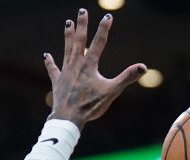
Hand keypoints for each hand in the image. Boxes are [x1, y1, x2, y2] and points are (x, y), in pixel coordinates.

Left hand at [43, 9, 145, 129]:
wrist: (68, 118)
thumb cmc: (90, 105)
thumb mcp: (112, 91)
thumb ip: (127, 77)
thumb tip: (143, 67)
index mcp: (89, 65)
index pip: (99, 42)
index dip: (104, 29)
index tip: (108, 17)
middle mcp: (76, 64)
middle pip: (79, 40)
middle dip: (82, 25)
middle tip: (82, 11)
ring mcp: (65, 72)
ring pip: (67, 50)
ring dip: (68, 36)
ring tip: (67, 23)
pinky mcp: (58, 81)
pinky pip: (53, 69)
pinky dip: (50, 62)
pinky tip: (46, 55)